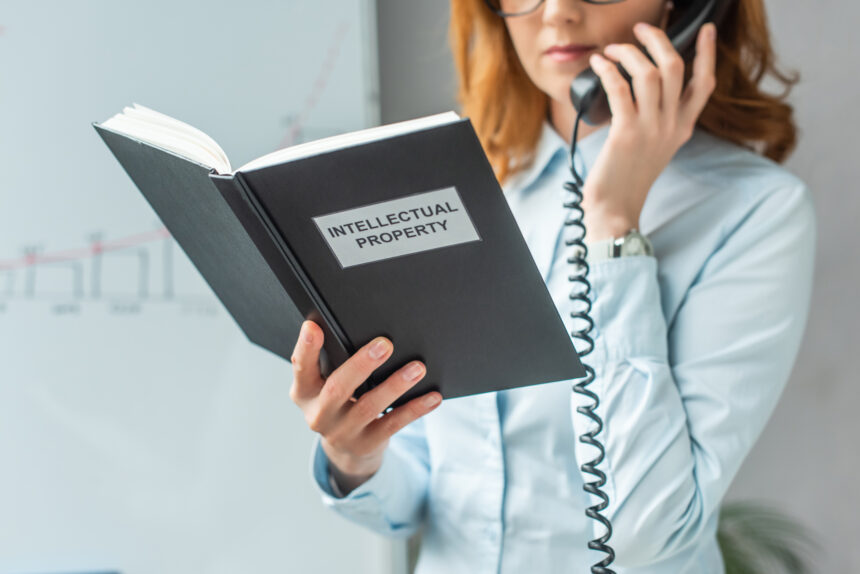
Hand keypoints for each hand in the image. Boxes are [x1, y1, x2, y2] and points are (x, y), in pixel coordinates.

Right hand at [289, 320, 441, 493]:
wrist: (345, 447)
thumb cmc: (338, 401)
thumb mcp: (324, 383)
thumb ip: (331, 360)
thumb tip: (360, 329)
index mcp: (304, 392)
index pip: (301, 367)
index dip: (306, 348)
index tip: (313, 327)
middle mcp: (319, 414)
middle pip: (338, 388)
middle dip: (361, 365)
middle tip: (385, 344)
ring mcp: (342, 433)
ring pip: (369, 407)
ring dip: (395, 385)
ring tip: (417, 368)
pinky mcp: (367, 444)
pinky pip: (394, 424)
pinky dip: (415, 409)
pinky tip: (432, 396)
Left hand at [582, 21, 717, 241]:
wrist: (616, 209)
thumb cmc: (627, 177)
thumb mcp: (655, 146)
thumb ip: (659, 119)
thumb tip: (644, 86)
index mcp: (683, 127)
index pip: (704, 83)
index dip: (708, 53)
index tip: (707, 29)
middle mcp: (672, 125)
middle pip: (675, 67)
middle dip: (658, 40)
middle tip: (640, 29)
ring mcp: (651, 129)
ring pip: (648, 73)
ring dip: (627, 53)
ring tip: (610, 50)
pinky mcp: (626, 133)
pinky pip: (619, 89)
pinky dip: (607, 71)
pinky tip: (597, 65)